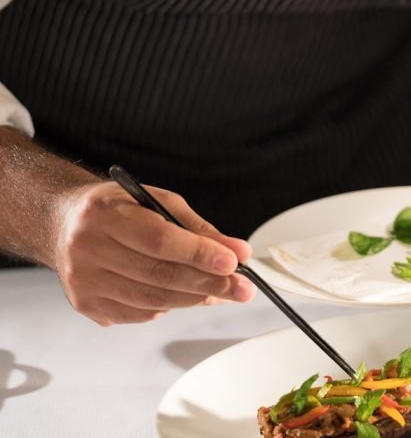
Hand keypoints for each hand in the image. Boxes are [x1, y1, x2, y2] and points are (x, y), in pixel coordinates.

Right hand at [53, 181, 255, 324]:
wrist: (65, 223)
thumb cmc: (117, 208)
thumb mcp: (157, 202)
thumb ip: (197, 228)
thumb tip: (236, 251)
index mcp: (105, 214)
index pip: (159, 239)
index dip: (198, 253)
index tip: (232, 262)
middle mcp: (88, 248)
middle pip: (157, 274)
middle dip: (207, 283)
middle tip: (241, 287)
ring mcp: (84, 281)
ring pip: (151, 300)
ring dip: (193, 299)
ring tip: (220, 293)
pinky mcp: (86, 304)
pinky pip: (138, 314)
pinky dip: (167, 308)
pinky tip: (182, 297)